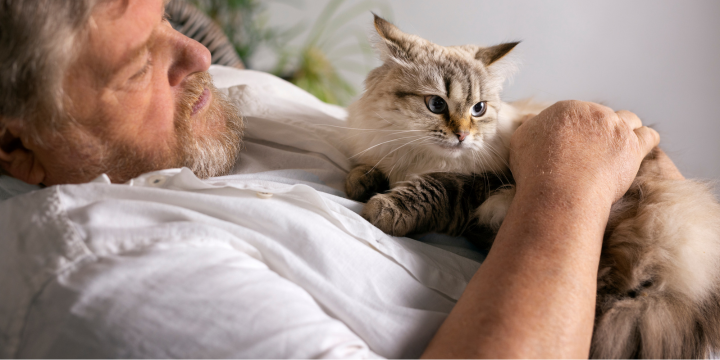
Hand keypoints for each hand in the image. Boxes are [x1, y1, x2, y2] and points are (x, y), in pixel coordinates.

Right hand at [510, 100, 659, 202]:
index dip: (577, 128)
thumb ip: (530, 126)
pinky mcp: (633, 147)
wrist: (559, 192)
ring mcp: (615, 128)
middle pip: (603, 115)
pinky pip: (649, 136)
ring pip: (629, 120)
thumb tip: (532, 119)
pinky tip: (642, 147)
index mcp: (567, 109)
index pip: (577, 113)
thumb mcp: (521, 142)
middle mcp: (593, 112)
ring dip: (626, 130)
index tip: (575, 144)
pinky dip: (646, 140)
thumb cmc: (536, 171)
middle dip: (600, 130)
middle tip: (596, 149)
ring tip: (622, 144)